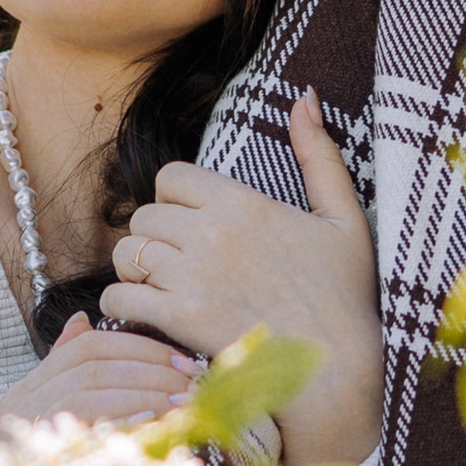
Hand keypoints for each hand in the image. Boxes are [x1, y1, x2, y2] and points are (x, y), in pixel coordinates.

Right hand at [0, 313, 197, 443]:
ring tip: (180, 401)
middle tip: (188, 379)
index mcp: (28, 389)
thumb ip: (65, 371)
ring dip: (140, 391)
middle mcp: (22, 404)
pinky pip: (81, 428)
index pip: (84, 347)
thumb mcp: (47, 415)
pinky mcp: (38, 461)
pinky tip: (153, 423)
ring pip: (86, 390)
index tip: (178, 359)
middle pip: (89, 366)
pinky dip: (120, 420)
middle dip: (147, 368)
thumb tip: (82, 320)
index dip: (136, 347)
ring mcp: (27, 431)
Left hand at [101, 92, 383, 465]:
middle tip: (173, 262)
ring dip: (135, 271)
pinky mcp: (180, 318)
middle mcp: (212, 232)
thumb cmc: (345, 296)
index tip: (189, 224)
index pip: (169, 178)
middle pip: (143, 216)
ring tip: (158, 287)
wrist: (335, 369)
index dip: (172, 200)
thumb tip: (304, 96)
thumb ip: (319, 154)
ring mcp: (193, 275)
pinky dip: (121, 306)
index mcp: (243, 202)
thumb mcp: (344, 217)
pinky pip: (120, 298)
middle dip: (153, 238)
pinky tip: (145, 315)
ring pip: (126, 255)